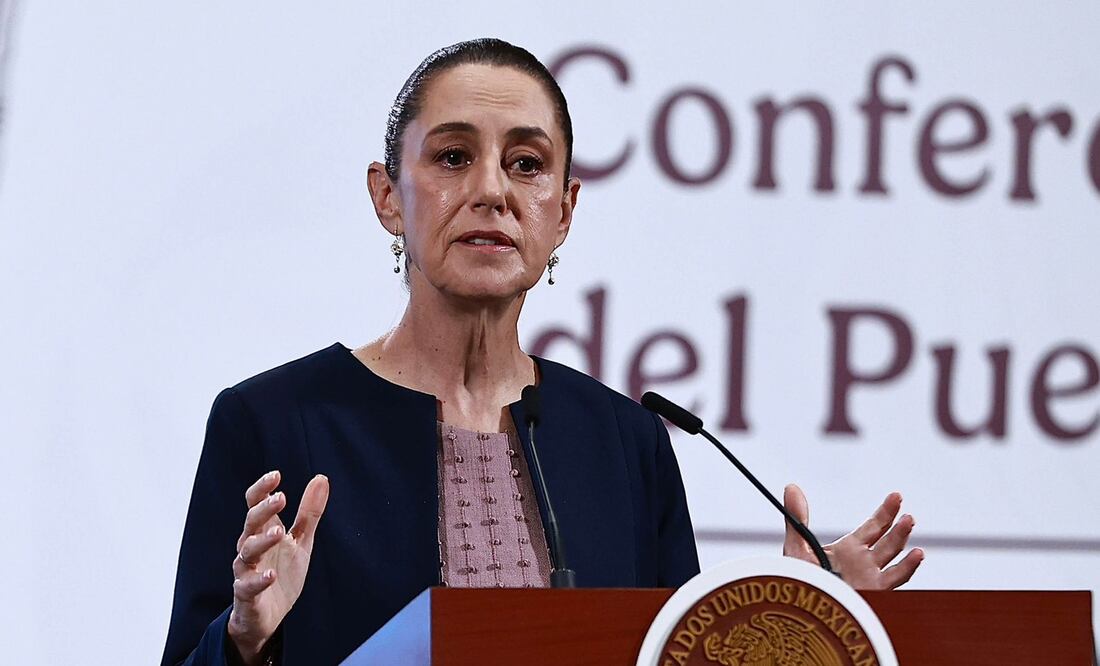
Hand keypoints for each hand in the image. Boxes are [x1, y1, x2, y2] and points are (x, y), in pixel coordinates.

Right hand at [228, 470, 329, 664]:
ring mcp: (246, 571)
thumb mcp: (301, 540)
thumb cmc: (282, 571)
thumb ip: (309, 512)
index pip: (255, 504)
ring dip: (262, 540)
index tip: (276, 475)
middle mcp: (250, 547)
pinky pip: (247, 585)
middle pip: (251, 523)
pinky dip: (258, 579)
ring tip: (279, 532)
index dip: (262, 489)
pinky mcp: (246, 594)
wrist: (269, 614)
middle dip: (264, 509)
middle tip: (281, 498)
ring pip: (246, 551)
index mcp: (262, 531)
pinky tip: (271, 574)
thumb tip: (321, 478)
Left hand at [782, 483, 923, 589]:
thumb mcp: (797, 545)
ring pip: (892, 555)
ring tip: (909, 520)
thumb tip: (791, 487)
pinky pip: (895, 579)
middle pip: (887, 538)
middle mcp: (864, 563)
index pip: (874, 527)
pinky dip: (907, 567)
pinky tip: (917, 554)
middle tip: (902, 505)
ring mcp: (870, 577)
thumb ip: (797, 518)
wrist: (799, 608)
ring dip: (901, 537)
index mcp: (850, 550)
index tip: (896, 496)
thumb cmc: (798, 581)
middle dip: (895, 522)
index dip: (885, 512)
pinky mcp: (872, 592)